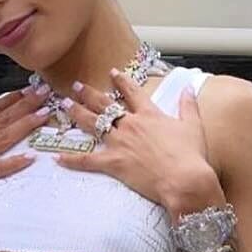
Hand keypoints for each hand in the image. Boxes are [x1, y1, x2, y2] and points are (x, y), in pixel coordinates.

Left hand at [55, 70, 218, 214]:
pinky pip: (88, 160)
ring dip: (77, 114)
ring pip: (92, 124)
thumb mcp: (194, 126)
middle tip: (76, 86)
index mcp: (149, 115)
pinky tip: (57, 158)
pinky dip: (72, 160)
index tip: (112, 72)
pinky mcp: (114, 163)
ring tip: (65, 106)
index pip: (132, 91)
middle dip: (89, 93)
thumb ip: (188, 105)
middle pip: (105, 104)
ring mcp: (120, 143)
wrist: (184, 179)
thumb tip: (188, 90)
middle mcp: (131, 124)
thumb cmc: (191, 155)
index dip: (121, 80)